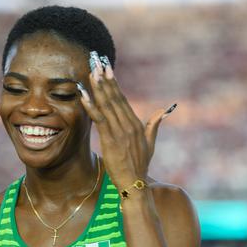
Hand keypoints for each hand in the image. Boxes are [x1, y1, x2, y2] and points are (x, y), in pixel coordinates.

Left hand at [78, 52, 171, 190]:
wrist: (135, 184)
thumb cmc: (140, 166)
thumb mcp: (150, 143)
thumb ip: (154, 125)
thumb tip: (161, 111)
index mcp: (137, 124)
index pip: (123, 99)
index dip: (114, 83)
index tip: (107, 68)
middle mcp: (129, 125)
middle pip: (115, 97)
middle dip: (106, 79)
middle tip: (97, 62)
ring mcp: (120, 132)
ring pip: (107, 105)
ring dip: (98, 88)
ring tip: (91, 72)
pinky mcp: (111, 140)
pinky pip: (100, 120)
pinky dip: (91, 107)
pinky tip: (84, 96)